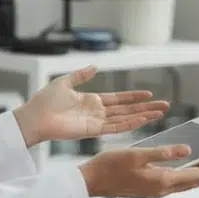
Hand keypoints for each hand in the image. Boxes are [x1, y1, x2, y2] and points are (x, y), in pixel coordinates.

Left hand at [13, 66, 167, 145]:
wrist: (35, 117)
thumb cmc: (45, 101)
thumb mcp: (65, 82)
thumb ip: (81, 75)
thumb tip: (95, 66)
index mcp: (91, 101)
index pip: (118, 99)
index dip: (134, 96)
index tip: (149, 94)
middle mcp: (97, 113)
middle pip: (127, 109)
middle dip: (145, 107)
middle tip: (163, 106)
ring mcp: (97, 123)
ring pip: (126, 119)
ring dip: (143, 115)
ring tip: (160, 113)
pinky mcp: (94, 131)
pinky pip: (116, 127)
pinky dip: (131, 123)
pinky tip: (143, 119)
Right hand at [79, 144, 198, 197]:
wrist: (91, 182)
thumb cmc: (111, 165)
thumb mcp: (138, 154)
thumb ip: (164, 153)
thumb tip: (188, 151)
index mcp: (161, 181)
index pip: (197, 176)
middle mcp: (161, 190)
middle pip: (195, 182)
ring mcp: (155, 192)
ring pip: (185, 184)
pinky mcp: (149, 190)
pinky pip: (175, 184)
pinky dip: (187, 176)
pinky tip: (189, 168)